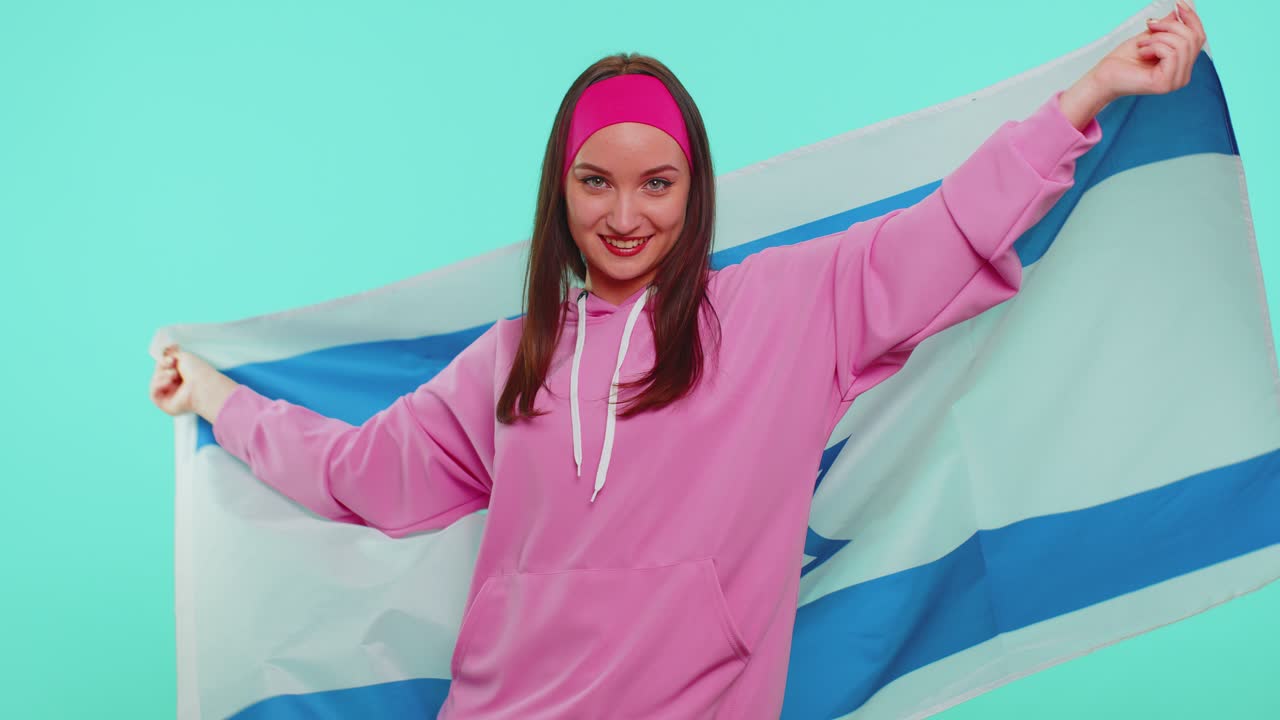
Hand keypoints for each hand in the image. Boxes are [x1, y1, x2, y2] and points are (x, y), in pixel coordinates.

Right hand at [150, 343, 232, 418]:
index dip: (164, 361)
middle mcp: (177, 387)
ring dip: (161, 375)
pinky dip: (158, 385)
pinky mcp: (166, 405)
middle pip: (158, 373)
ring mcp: (171, 397)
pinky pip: (153, 394)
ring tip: (174, 374)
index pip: (166, 368)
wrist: (203, 386)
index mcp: (183, 376)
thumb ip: (172, 354)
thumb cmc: (198, 371)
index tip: (171, 357)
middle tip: (172, 363)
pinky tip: (168, 381)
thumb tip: (168, 348)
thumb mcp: (184, 357)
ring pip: (155, 382)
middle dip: (162, 366)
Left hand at [1058, 1, 1206, 128]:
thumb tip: (1179, 11)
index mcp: (1182, 65)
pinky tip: (1142, 52)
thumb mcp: (1149, 37)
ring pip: (1182, 44)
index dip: (1191, 18)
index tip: (1179, 3)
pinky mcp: (1166, 83)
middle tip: (1149, 25)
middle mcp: (1183, 75)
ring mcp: (1176, 81)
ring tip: (1142, 43)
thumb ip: (1167, 27)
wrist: (1103, 77)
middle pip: (1193, 38)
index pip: (1198, 37)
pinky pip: (1170, 53)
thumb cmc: (1123, 60)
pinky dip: (1154, 46)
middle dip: (1170, 26)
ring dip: (1158, 37)